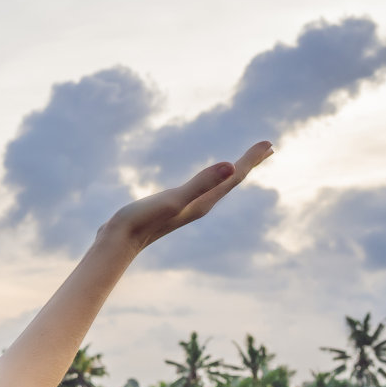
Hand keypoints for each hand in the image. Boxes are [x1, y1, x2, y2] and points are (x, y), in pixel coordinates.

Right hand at [96, 140, 274, 252]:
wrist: (116, 243)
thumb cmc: (142, 221)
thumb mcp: (174, 199)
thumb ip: (202, 183)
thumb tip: (231, 166)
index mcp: (204, 202)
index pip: (234, 176)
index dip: (251, 159)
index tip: (269, 143)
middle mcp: (199, 206)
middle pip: (230, 182)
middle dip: (248, 165)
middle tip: (268, 149)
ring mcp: (185, 208)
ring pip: (215, 187)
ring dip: (230, 174)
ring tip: (239, 164)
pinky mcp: (171, 208)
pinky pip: (198, 190)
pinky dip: (208, 181)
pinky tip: (203, 183)